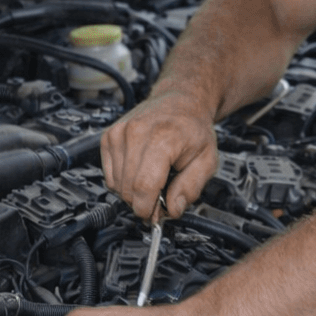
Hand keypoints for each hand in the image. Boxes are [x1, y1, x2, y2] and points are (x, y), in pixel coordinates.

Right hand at [101, 88, 218, 220]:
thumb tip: (173, 209)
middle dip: (143, 202)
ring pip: (116, 185)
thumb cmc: (193, 128)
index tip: (157, 214)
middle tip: (160, 196)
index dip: (149, 208)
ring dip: (133, 191)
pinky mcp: (109, 136)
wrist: (180, 101)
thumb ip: (191, 188)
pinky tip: (140, 170)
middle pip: (128, 188)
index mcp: (162, 137)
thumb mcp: (207, 160)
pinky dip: (123, 180)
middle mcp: (136, 133)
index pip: (144, 186)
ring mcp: (119, 133)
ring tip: (153, 179)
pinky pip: (109, 175)